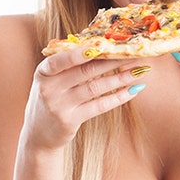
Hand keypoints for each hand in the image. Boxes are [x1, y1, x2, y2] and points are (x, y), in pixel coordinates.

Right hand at [23, 49, 149, 150]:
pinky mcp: (70, 120)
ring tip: (141, 71)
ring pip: (96, 87)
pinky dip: (118, 97)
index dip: (79, 54)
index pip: (60, 60)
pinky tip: (134, 89)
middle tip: (135, 54)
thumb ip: (68, 66)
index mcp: (44, 72)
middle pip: (86, 71)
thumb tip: (101, 47)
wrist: (38, 134)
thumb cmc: (51, 99)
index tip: (102, 46)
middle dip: (113, 61)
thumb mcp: (51, 81)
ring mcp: (59, 105)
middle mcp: (49, 88)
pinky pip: (99, 106)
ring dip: (121, 78)